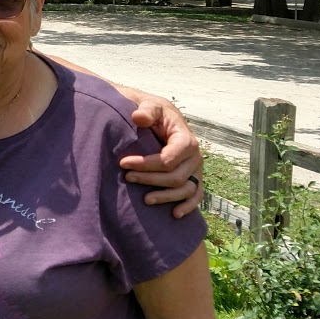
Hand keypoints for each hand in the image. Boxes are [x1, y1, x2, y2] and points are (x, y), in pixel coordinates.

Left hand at [122, 96, 205, 217]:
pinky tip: (175, 214)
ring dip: (166, 197)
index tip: (123, 163)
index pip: (168, 159)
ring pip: (185, 189)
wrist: (159, 115)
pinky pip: (196, 195)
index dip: (146, 164)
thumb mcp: (149, 104)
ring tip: (145, 200)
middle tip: (127, 178)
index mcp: (185, 139)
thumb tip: (139, 117)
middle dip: (150, 180)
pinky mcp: (193, 177)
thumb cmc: (153, 111)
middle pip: (175, 177)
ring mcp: (196, 169)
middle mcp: (195, 156)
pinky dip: (188, 206)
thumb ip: (146, 110)